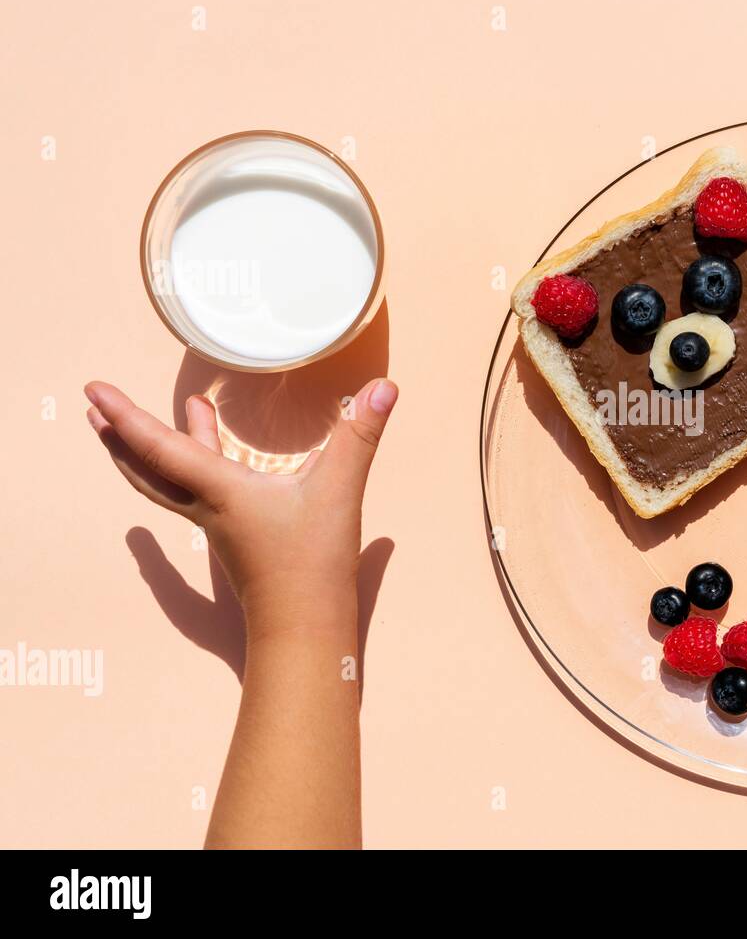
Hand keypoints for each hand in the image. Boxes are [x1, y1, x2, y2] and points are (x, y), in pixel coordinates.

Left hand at [84, 378, 397, 632]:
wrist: (305, 627)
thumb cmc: (313, 564)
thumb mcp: (339, 491)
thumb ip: (360, 436)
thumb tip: (384, 387)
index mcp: (220, 491)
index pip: (160, 447)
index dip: (125, 416)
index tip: (93, 391)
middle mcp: (208, 507)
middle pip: (148, 471)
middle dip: (119, 438)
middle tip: (93, 410)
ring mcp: (219, 526)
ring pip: (169, 484)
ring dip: (151, 452)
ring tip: (141, 424)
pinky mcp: (236, 537)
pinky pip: (197, 495)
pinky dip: (193, 467)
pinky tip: (216, 461)